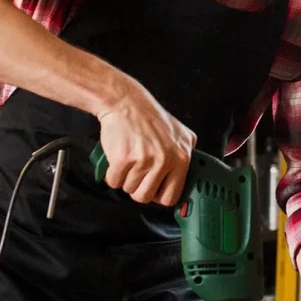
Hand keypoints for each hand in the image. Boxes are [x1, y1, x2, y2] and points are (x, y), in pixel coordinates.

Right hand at [95, 81, 194, 205]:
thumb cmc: (150, 118)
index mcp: (181, 158)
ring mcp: (143, 161)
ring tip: (129, 162)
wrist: (126, 103)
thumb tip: (189, 176)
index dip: (159, 196)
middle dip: (138, 189)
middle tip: (136, 175)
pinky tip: (117, 160)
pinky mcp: (123, 159)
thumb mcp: (181, 134)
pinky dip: (112, 174)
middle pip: (145, 197)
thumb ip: (186, 154)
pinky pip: (113, 181)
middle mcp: (164, 161)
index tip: (153, 190)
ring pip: (129, 189)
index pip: (171, 197)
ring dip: (125, 180)